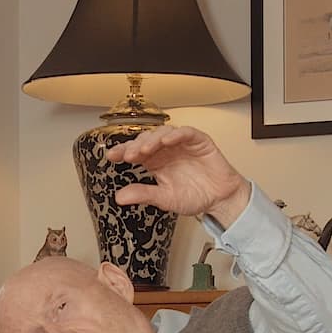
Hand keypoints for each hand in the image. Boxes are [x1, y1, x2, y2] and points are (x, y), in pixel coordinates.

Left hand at [106, 126, 250, 225]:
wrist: (219, 200)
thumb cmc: (194, 197)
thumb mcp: (164, 199)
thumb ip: (144, 195)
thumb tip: (120, 197)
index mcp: (155, 162)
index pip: (135, 152)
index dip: (123, 151)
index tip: (111, 156)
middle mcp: (166, 151)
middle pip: (146, 140)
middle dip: (136, 146)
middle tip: (129, 155)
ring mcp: (182, 144)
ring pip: (163, 133)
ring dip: (153, 139)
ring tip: (145, 149)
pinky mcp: (199, 141)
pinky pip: (186, 133)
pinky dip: (176, 134)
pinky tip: (167, 140)